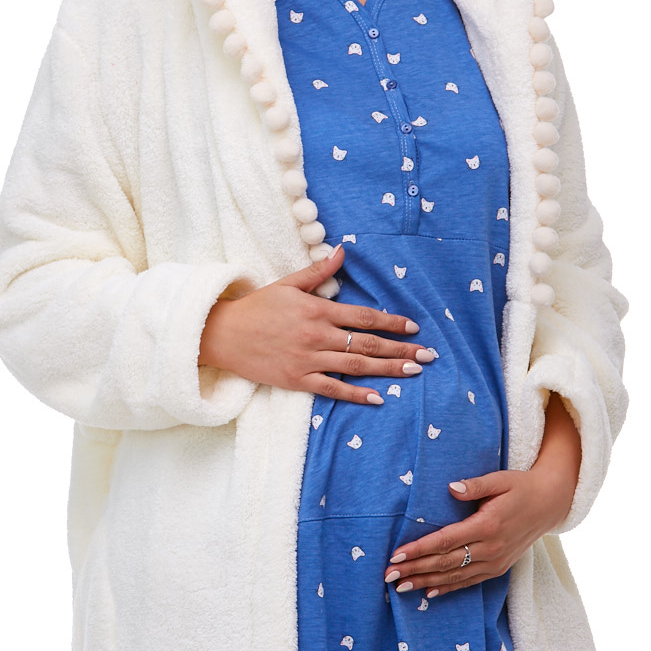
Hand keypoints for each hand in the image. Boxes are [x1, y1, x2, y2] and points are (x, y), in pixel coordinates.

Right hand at [198, 243, 435, 404]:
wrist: (222, 334)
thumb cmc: (256, 308)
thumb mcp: (287, 284)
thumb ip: (318, 273)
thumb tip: (343, 252)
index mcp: (317, 310)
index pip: (364, 316)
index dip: (392, 322)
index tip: (413, 327)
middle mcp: (317, 335)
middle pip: (368, 343)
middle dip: (401, 348)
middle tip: (428, 354)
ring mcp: (308, 359)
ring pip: (356, 366)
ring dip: (388, 369)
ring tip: (413, 371)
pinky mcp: (297, 380)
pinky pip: (332, 389)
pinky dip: (356, 394)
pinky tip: (378, 398)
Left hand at [383, 395, 582, 595]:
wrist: (551, 504)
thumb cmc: (521, 487)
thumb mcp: (500, 479)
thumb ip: (475, 486)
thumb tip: (451, 488)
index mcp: (487, 525)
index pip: (445, 541)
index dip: (419, 549)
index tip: (396, 554)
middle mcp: (491, 548)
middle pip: (445, 562)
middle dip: (414, 569)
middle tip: (388, 575)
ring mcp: (496, 561)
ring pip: (454, 576)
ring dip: (425, 582)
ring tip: (400, 587)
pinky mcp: (499, 568)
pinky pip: (469, 582)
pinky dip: (448, 588)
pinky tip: (428, 593)